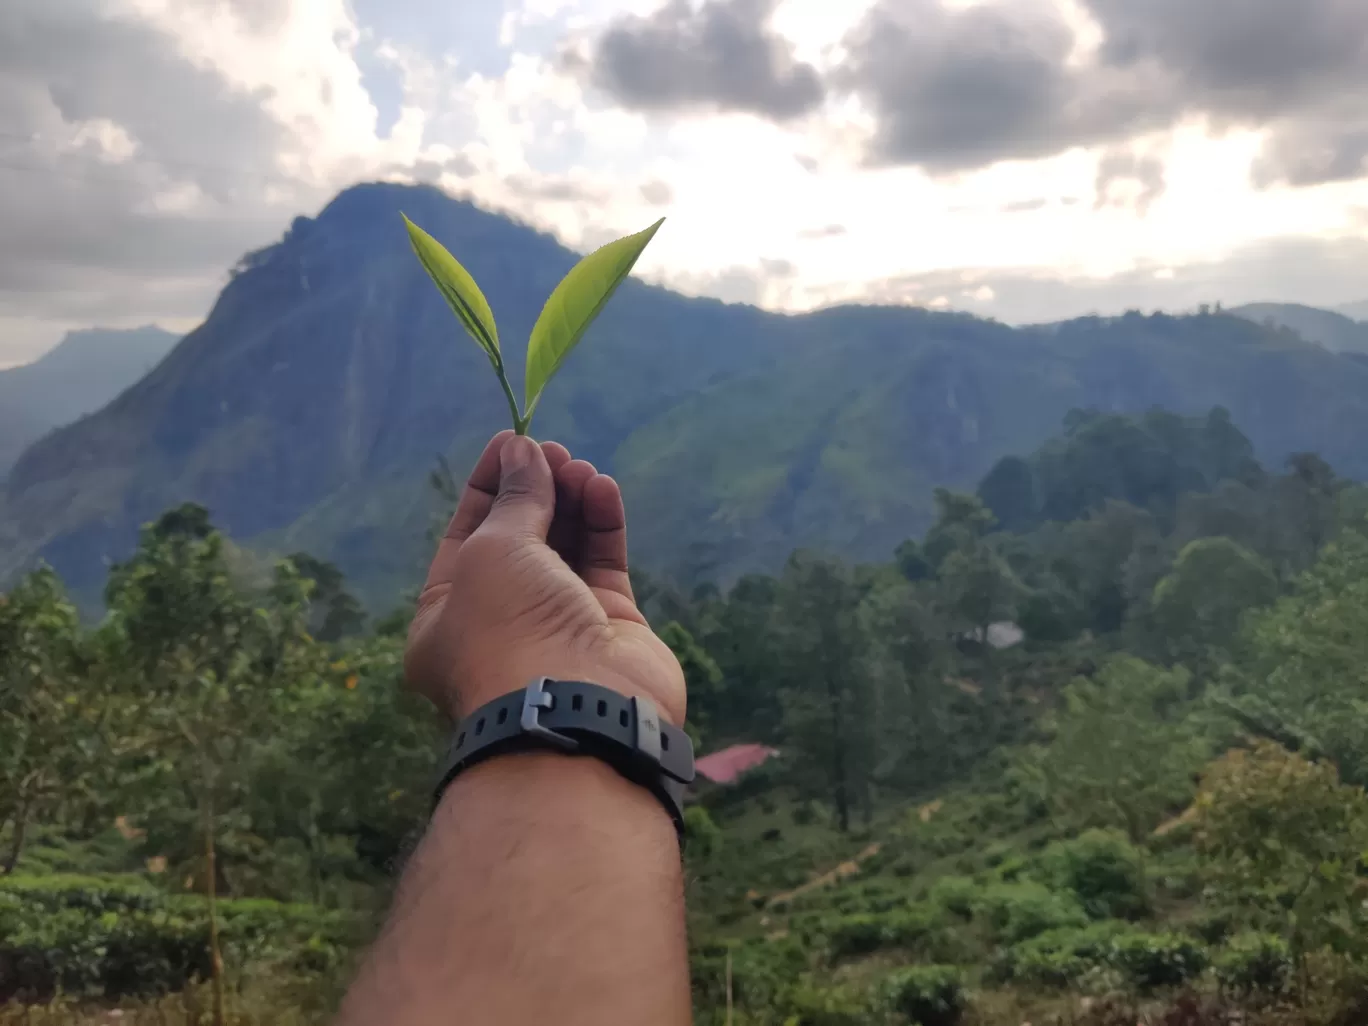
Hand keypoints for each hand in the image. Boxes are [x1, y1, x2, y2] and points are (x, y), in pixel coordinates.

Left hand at [405, 431, 686, 725]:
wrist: (574, 709)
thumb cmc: (508, 628)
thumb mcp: (493, 551)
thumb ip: (515, 499)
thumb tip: (525, 452)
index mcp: (447, 615)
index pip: (466, 535)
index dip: (490, 484)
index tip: (515, 440)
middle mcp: (501, 621)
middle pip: (520, 539)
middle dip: (536, 491)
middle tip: (556, 453)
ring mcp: (557, 625)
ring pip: (566, 549)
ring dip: (571, 503)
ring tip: (582, 470)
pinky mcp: (610, 627)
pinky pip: (604, 565)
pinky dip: (603, 525)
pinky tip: (603, 489)